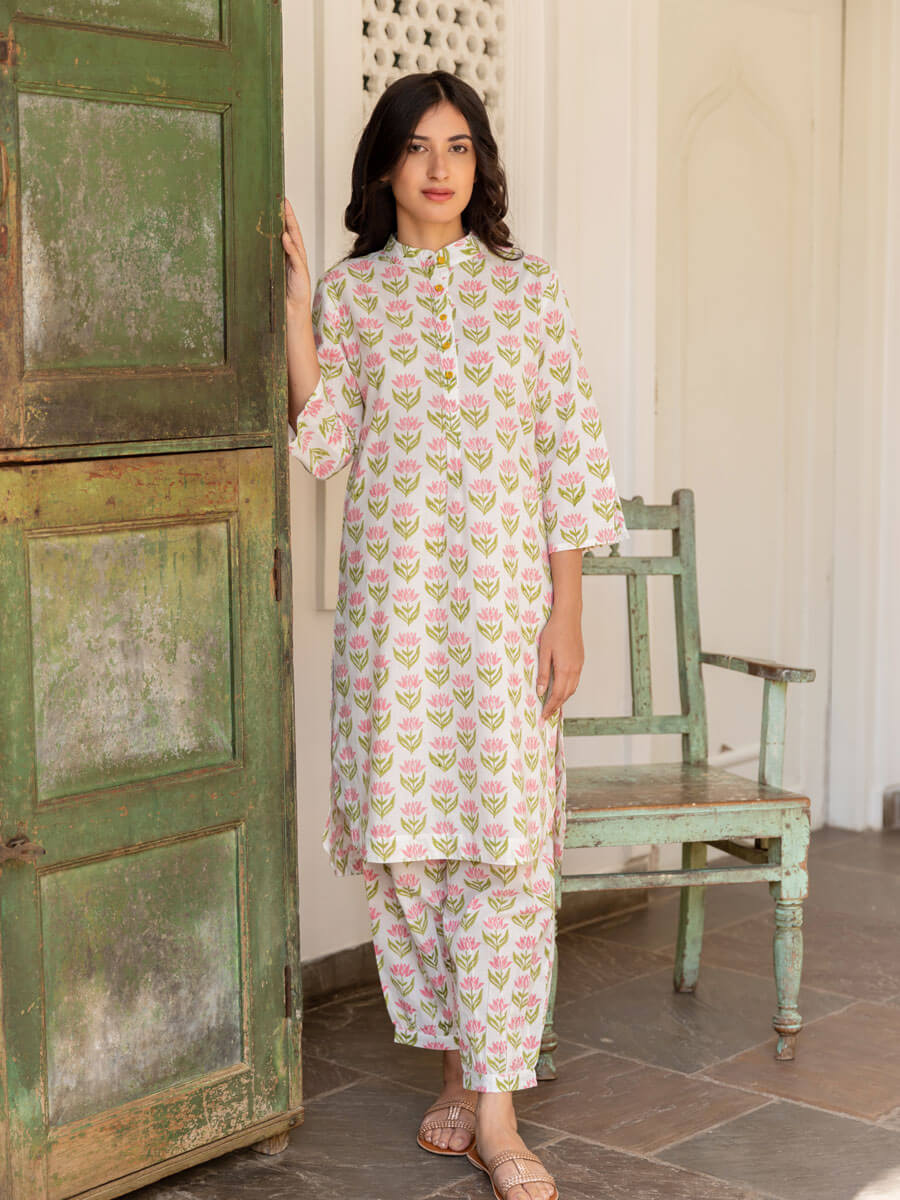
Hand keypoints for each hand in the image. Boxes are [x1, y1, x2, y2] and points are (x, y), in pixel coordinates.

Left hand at [282, 197, 311, 311]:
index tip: (279, 202)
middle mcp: (295, 256)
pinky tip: (285, 236)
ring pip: (295, 241)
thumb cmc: (284, 293)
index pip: (288, 232)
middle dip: (288, 216)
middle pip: (293, 232)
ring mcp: (298, 264)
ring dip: (290, 226)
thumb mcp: (275, 272)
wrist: (292, 311)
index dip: (285, 217)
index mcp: (289, 255)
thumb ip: (274, 258)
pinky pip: (295, 257)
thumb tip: (266, 243)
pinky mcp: (300, 273)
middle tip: (282, 200)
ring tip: (284, 212)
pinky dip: (291, 247)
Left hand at [536, 606, 583, 719]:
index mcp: (565, 669)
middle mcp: (574, 670)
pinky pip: (575, 680)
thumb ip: (544, 673)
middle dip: (557, 707)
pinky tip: (561, 689)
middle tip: (547, 715)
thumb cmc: (554, 631)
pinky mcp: (580, 660)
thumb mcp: (544, 652)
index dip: (550, 707)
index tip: (543, 716)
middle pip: (566, 695)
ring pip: (572, 688)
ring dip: (563, 699)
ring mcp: (579, 665)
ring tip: (553, 705)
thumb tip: (541, 691)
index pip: (557, 695)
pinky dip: (568, 689)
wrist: (569, 617)